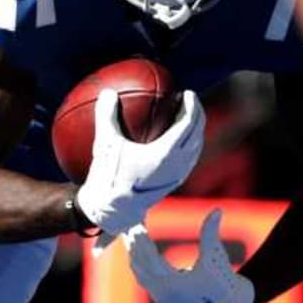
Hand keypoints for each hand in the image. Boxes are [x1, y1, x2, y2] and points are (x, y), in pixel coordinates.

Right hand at [75, 88, 204, 236]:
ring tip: (187, 118)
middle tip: (190, 101)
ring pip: (196, 147)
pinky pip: (190, 158)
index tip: (188, 94)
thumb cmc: (108, 177)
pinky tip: (176, 141)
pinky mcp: (173, 183)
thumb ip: (106, 116)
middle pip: (197, 134)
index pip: (189, 124)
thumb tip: (107, 92)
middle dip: (198, 115)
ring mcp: (178, 175)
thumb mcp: (105, 144)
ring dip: (195, 131)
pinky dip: (189, 144)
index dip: (192, 106)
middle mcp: (178, 165)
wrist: (111, 210)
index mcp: (166, 153)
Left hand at [123, 209, 253, 302]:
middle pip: (140, 264)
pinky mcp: (158, 294)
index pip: (150, 261)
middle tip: (130, 222)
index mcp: (174, 286)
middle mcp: (162, 293)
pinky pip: (141, 274)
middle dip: (135, 243)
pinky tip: (136, 243)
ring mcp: (158, 295)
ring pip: (138, 270)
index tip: (137, 225)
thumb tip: (217, 209)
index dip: (143, 242)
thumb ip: (211, 234)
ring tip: (131, 230)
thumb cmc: (223, 281)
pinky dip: (137, 258)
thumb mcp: (216, 257)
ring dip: (134, 250)